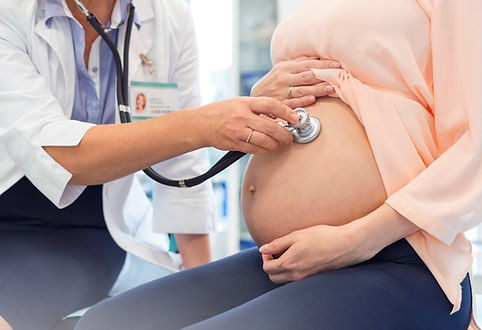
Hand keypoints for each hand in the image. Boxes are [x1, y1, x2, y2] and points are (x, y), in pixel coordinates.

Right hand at [196, 97, 298, 154]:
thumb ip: (258, 109)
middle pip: (271, 127)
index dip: (286, 112)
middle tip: (289, 137)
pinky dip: (264, 150)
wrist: (201, 124)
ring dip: (275, 144)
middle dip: (285, 134)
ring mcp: (238, 131)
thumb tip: (280, 118)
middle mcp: (242, 116)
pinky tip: (265, 147)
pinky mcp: (235, 144)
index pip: (271, 105)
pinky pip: (255, 150)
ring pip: (265, 141)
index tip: (296, 118)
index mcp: (245, 103)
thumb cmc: (223, 112)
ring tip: (277, 143)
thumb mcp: (240, 103)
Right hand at [251, 56, 339, 108]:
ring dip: (317, 89)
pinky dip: (302, 101)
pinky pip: (292, 103)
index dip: (323, 64)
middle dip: (323, 75)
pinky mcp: (279, 104)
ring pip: (302, 89)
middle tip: (338, 75)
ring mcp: (281, 92)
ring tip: (330, 88)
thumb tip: (317, 57)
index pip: (308, 64)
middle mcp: (283, 78)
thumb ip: (298, 63)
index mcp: (285, 68)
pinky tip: (312, 100)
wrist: (255, 98)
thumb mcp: (282, 69)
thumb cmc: (272, 83)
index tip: (337, 65)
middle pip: (307, 76)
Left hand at [259, 223, 377, 282]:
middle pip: (273, 277)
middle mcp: (296, 275)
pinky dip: (291, 273)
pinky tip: (298, 259)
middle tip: (276, 253)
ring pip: (284, 281)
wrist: (346, 245)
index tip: (270, 249)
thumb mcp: (296, 235)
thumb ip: (277, 243)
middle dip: (270, 266)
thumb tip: (263, 249)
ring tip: (287, 255)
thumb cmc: (322, 237)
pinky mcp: (313, 278)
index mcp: (289, 263)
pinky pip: (295, 280)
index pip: (267, 268)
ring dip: (280, 270)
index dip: (265, 257)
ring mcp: (305, 279)